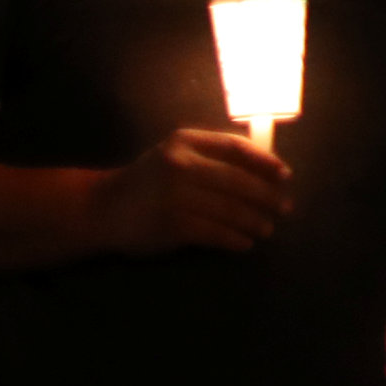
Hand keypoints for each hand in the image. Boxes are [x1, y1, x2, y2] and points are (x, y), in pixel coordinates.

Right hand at [94, 129, 290, 254]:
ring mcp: (175, 196)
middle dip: (267, 196)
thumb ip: (211, 155)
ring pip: (230, 209)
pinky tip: (245, 243)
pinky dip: (235, 239)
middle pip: (238, 180)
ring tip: (267, 229)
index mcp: (185, 142)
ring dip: (255, 221)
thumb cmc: (148, 180)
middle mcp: (180, 165)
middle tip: (284, 208)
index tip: (285, 175)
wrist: (101, 208)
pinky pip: (215, 233)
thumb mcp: (174, 155)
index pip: (235, 147)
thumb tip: (264, 167)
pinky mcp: (172, 225)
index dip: (265, 161)